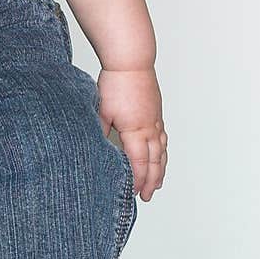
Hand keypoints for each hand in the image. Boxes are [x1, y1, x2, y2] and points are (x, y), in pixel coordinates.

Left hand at [96, 66, 166, 202]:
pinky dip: (163, 152)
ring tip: (157, 183)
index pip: (138, 163)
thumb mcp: (101, 111)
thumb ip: (100, 132)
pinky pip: (163, 138)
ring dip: (160, 169)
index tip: (133, 193)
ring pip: (161, 151)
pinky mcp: (157, 113)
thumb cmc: (116, 83)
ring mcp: (156, 121)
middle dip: (150, 181)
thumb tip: (96, 149)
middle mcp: (150, 128)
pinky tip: (161, 156)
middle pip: (154, 161)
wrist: (132, 61)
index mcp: (136, 130)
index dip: (137, 180)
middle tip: (146, 196)